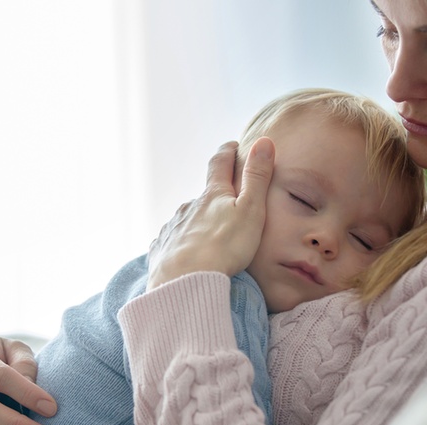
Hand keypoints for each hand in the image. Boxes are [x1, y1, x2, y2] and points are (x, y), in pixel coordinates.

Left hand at [147, 137, 274, 289]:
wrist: (184, 281)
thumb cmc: (224, 247)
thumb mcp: (250, 210)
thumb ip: (257, 178)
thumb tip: (264, 141)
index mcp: (213, 196)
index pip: (220, 164)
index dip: (227, 152)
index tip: (232, 146)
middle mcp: (189, 207)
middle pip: (202, 195)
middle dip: (213, 195)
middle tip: (225, 199)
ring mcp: (173, 227)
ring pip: (186, 218)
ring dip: (197, 221)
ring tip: (207, 234)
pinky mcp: (162, 249)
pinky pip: (172, 242)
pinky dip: (181, 243)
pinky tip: (185, 253)